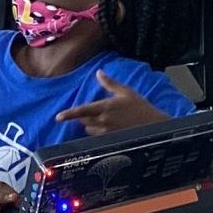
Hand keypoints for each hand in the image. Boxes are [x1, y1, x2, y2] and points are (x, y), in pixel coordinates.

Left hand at [55, 72, 171, 135]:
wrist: (154, 126)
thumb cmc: (140, 107)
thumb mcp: (126, 92)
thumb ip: (110, 83)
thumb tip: (98, 72)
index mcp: (105, 107)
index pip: (82, 111)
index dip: (69, 114)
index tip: (58, 117)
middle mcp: (103, 121)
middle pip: (83, 120)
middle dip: (83, 116)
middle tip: (92, 110)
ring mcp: (106, 133)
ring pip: (89, 129)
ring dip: (90, 124)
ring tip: (102, 118)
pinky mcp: (111, 140)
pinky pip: (96, 137)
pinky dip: (97, 131)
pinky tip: (107, 127)